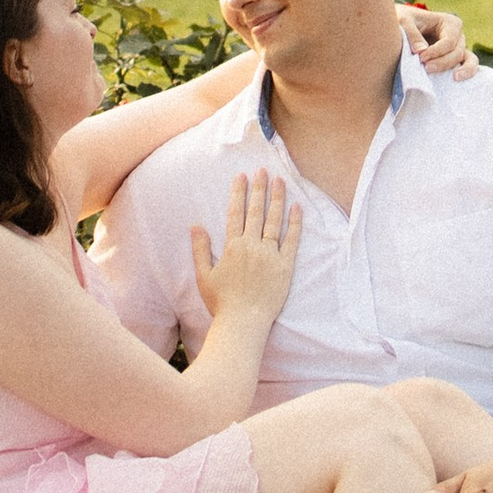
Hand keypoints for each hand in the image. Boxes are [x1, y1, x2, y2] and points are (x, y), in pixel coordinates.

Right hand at [190, 172, 302, 327]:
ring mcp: (270, 255)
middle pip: (256, 211)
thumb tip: (195, 225)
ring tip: (280, 180)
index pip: (235, 213)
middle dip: (259, 188)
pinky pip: (292, 240)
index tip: (241, 176)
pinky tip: (297, 207)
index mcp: (232, 247)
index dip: (238, 193)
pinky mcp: (285, 266)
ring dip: (277, 199)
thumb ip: (200, 249)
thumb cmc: (221, 302)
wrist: (243, 323)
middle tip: (263, 170)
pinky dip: (295, 223)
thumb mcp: (204, 275)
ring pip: (274, 221)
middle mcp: (252, 246)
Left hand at [400, 0, 478, 82]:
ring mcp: (458, 49)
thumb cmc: (405, 21)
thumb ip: (412, 34)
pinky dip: (466, 74)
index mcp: (449, 22)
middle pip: (457, 52)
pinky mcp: (455, 61)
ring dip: (463, 70)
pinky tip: (456, 82)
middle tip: (426, 68)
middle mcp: (458, 36)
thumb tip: (420, 51)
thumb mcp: (404, 21)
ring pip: (469, 60)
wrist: (403, 28)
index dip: (437, 51)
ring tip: (454, 78)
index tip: (421, 57)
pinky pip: (467, 67)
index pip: (449, 40)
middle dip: (442, 62)